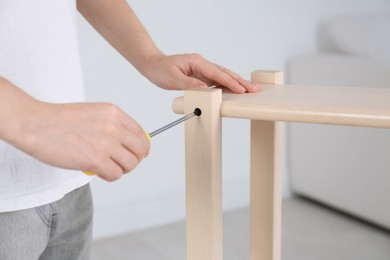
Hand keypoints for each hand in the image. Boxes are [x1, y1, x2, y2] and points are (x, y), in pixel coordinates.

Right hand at [16, 101, 149, 181]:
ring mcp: (106, 143)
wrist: (34, 124)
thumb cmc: (58, 120)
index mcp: (114, 113)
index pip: (142, 134)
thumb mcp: (93, 113)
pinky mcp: (96, 160)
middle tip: (121, 163)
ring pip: (131, 164)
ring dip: (121, 169)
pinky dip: (109, 176)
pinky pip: (116, 174)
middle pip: (141, 150)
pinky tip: (98, 171)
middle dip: (134, 159)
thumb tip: (127, 143)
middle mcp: (114, 127)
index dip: (140, 147)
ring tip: (107, 167)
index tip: (133, 153)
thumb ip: (111, 125)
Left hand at [143, 53, 259, 92]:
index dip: (230, 82)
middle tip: (254, 88)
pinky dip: (227, 85)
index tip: (241, 89)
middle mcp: (202, 64)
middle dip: (240, 81)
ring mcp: (202, 70)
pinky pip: (217, 81)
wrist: (153, 65)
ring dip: (236, 83)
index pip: (217, 72)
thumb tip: (206, 90)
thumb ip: (190, 84)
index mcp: (196, 62)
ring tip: (250, 89)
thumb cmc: (161, 70)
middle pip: (224, 73)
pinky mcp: (201, 76)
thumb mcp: (173, 79)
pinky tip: (235, 90)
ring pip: (223, 76)